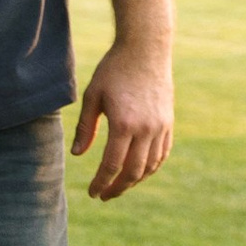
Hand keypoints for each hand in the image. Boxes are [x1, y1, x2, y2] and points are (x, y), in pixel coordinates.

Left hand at [72, 43, 171, 199]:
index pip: (111, 165)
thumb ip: (85, 128)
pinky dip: (151, 168)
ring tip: (119, 186)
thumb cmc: (114, 70)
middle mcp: (146, 129)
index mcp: (124, 124)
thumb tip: (77, 154)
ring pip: (150, 166)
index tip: (92, 193)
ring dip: (134, 181)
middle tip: (104, 196)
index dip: (101, 183)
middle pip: (132, 172)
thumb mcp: (93, 96)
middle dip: (117, 188)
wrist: (146, 49)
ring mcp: (161, 127)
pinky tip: (138, 172)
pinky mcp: (168, 122)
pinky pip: (162, 154)